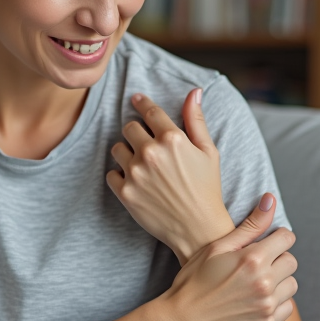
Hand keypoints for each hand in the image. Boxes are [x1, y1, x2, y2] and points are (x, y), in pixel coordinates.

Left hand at [106, 90, 234, 263]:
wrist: (199, 229)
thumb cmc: (207, 188)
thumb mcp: (208, 151)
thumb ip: (196, 119)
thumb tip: (195, 91)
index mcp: (173, 138)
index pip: (149, 111)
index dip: (141, 103)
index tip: (136, 100)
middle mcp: (151, 153)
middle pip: (129, 127)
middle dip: (136, 132)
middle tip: (145, 143)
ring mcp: (136, 173)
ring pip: (117, 148)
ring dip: (126, 152)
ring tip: (141, 164)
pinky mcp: (125, 192)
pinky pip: (110, 173)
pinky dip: (119, 175)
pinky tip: (135, 181)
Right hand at [154, 194, 297, 320]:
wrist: (182, 319)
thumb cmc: (194, 279)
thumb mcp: (217, 247)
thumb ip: (249, 226)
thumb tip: (270, 199)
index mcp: (253, 259)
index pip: (286, 238)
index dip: (276, 237)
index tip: (265, 242)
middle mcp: (264, 282)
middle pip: (291, 261)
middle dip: (277, 258)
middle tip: (255, 263)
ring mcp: (266, 305)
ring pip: (291, 285)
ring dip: (279, 281)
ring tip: (255, 281)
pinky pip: (287, 307)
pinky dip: (277, 302)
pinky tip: (257, 299)